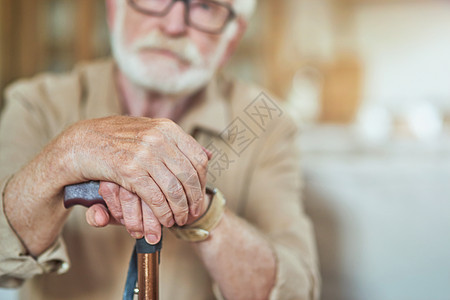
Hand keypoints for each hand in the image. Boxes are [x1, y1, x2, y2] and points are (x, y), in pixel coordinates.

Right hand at [63, 116, 209, 232]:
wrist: (82, 141)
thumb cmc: (118, 139)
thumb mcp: (151, 131)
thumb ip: (179, 143)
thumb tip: (210, 155)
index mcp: (167, 128)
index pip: (198, 158)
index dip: (203, 180)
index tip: (200, 194)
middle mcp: (158, 138)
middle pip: (189, 176)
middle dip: (194, 199)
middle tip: (193, 213)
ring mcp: (144, 153)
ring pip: (174, 190)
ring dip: (179, 210)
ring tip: (180, 220)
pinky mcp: (129, 170)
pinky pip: (155, 197)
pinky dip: (163, 213)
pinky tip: (165, 220)